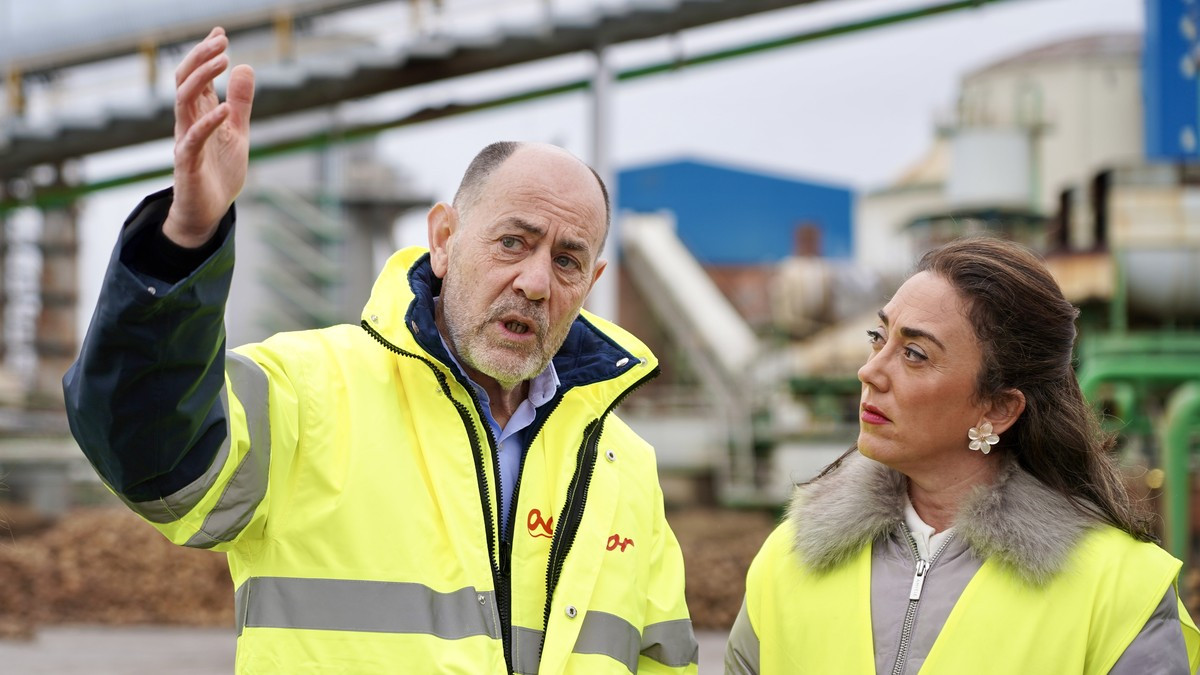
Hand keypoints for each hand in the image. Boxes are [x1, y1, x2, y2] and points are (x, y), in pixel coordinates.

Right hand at [162, 27, 254, 247]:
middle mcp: (186, 123)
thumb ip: (240, 102)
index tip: (221, 32)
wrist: (208, 211)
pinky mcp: (187, 163)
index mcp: (198, 114)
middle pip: (185, 81)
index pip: (197, 77)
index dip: (206, 54)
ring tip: (223, 60)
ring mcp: (185, 141)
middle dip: (201, 58)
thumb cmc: (218, 171)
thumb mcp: (237, 131)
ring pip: (183, 102)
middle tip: (221, 40)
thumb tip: (246, 67)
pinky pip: (192, 139)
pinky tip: (224, 109)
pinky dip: (208, 122)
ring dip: (202, 79)